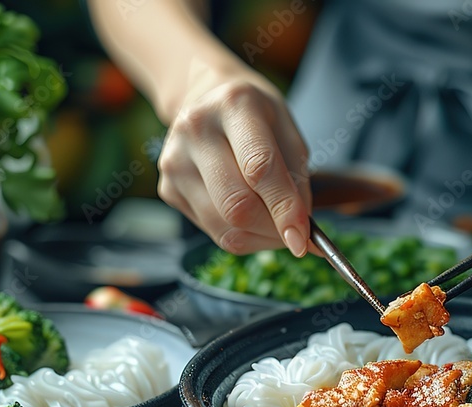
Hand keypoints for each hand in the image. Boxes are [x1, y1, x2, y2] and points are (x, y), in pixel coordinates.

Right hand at [157, 66, 311, 255]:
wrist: (208, 100)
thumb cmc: (257, 118)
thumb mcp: (288, 132)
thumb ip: (298, 179)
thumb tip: (301, 232)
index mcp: (233, 106)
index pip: (259, 168)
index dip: (284, 209)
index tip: (303, 240)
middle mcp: (195, 130)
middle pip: (237, 205)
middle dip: (274, 230)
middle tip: (296, 234)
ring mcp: (175, 162)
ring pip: (225, 228)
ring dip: (260, 238)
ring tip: (275, 223)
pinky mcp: (168, 189)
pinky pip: (214, 232)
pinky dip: (242, 235)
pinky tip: (250, 216)